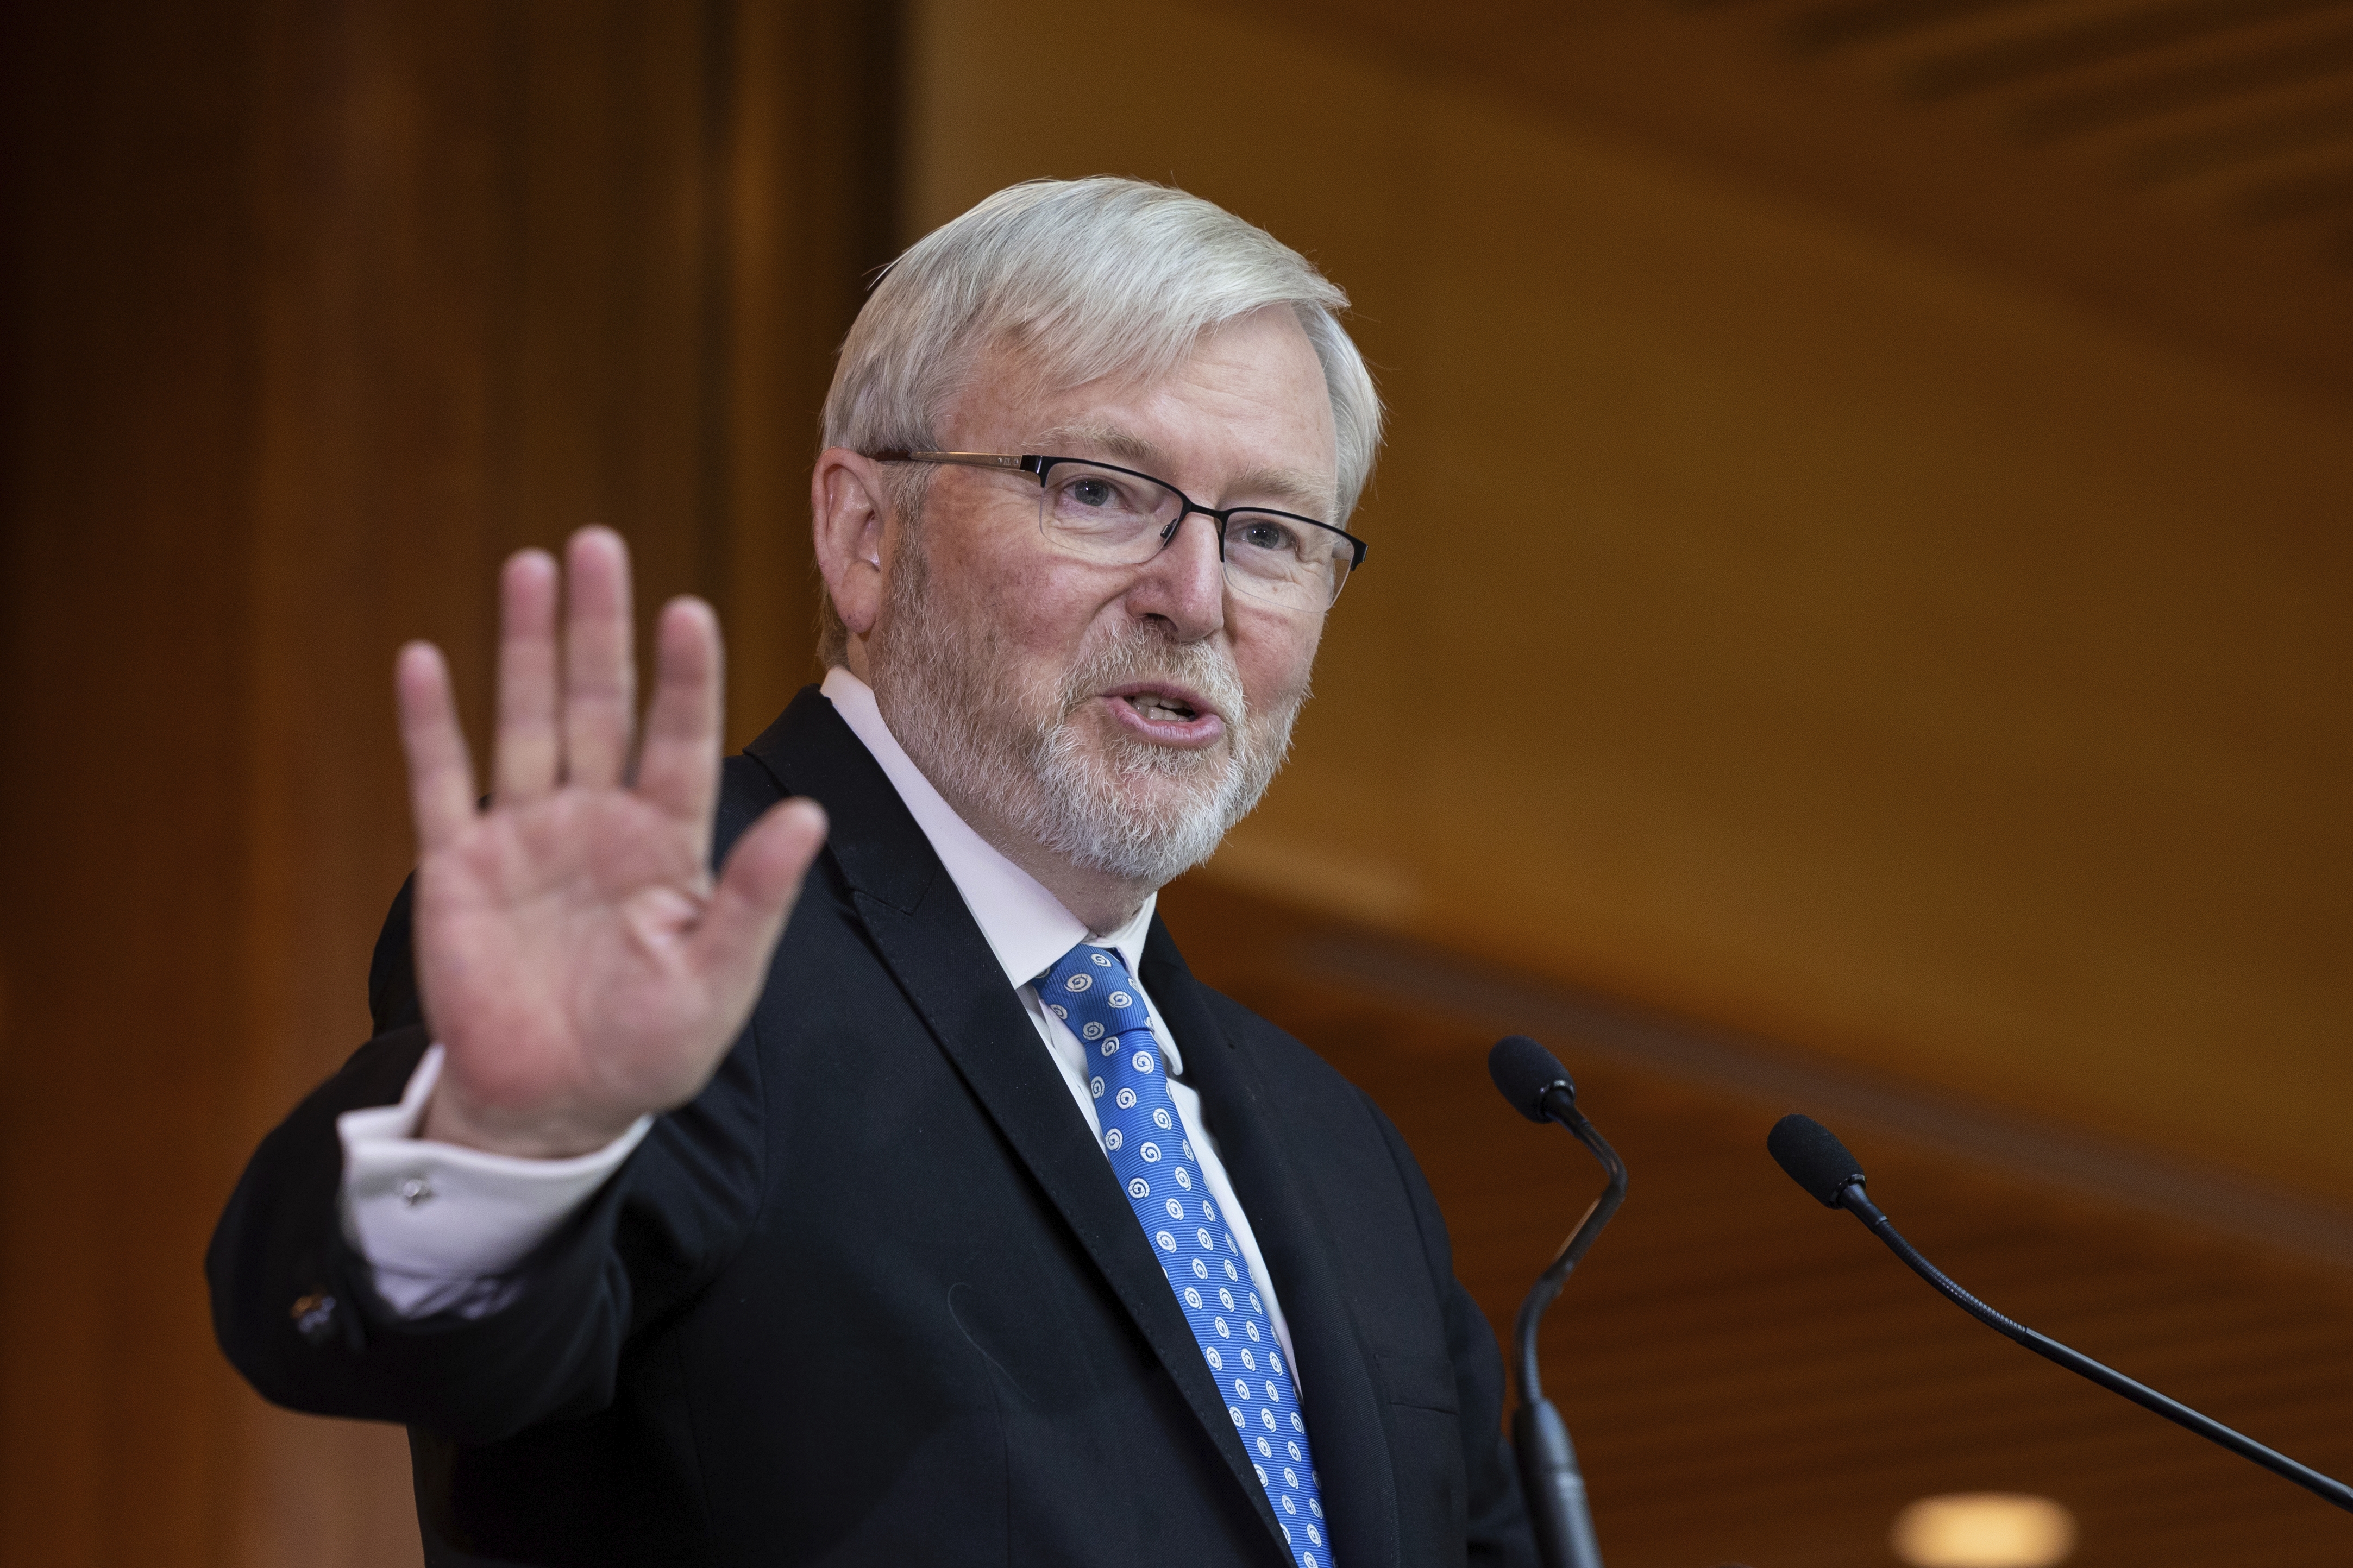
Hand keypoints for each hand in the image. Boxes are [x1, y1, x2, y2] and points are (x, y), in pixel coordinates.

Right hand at [395, 528, 826, 1156]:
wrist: (554, 1108)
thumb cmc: (649, 1048)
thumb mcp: (717, 979)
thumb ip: (755, 896)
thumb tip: (811, 816)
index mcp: (667, 843)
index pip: (682, 741)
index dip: (685, 678)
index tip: (689, 610)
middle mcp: (598, 822)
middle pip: (601, 706)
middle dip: (600, 628)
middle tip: (599, 543)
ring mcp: (526, 837)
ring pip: (527, 721)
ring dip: (527, 648)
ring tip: (530, 566)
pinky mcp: (458, 868)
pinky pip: (442, 784)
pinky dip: (431, 725)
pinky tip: (426, 660)